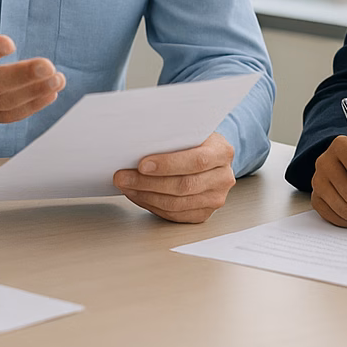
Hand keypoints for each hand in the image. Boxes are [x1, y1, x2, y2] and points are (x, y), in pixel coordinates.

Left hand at [113, 132, 236, 222]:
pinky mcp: (204, 213)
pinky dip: (152, 206)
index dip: (167, 165)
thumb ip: (173, 137)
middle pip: (184, 185)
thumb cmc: (195, 141)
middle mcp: (223, 177)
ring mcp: (215, 198)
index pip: (196, 161)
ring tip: (127, 186)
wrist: (211, 156)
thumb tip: (137, 145)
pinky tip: (139, 195)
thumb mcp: (190, 132)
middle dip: (148, 183)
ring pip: (177, 204)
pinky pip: (175, 214)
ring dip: (146, 196)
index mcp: (222, 152)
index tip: (142, 164)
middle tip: (123, 177)